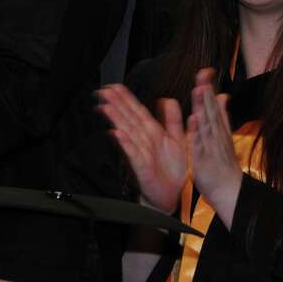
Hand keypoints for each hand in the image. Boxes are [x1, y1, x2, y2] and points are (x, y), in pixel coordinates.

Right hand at [97, 84, 186, 212]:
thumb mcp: (178, 139)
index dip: (127, 98)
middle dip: (116, 104)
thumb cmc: (173, 169)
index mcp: (154, 133)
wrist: (174, 194)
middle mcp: (145, 141)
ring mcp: (142, 153)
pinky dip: (125, 143)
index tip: (115, 87)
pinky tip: (117, 133)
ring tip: (105, 107)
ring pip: (128, 132)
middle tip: (103, 91)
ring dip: (117, 120)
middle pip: (129, 119)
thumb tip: (165, 100)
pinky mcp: (142, 167)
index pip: (138, 111)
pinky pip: (133, 153)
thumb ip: (173, 119)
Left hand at [186, 68, 242, 228]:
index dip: (209, 89)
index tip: (205, 71)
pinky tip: (193, 119)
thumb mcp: (224, 136)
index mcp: (219, 130)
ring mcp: (210, 146)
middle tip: (203, 74)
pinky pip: (199, 144)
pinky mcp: (203, 159)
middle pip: (211, 110)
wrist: (230, 190)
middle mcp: (216, 135)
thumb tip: (223, 95)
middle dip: (206, 92)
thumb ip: (222, 115)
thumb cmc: (224, 165)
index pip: (214, 106)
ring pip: (206, 123)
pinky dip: (196, 131)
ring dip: (203, 106)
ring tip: (200, 89)